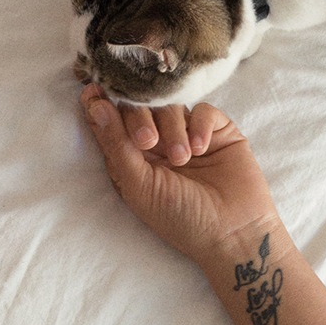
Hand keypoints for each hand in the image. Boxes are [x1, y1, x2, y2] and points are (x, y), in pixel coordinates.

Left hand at [80, 84, 280, 265]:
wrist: (233, 233)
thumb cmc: (181, 219)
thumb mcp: (139, 185)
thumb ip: (116, 144)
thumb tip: (93, 104)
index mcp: (132, 159)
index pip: (111, 122)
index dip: (101, 105)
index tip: (92, 91)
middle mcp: (158, 144)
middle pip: (140, 107)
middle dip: (139, 119)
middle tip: (148, 142)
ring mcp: (188, 136)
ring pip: (171, 106)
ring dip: (173, 130)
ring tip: (182, 159)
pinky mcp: (218, 131)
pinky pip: (203, 110)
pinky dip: (199, 125)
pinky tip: (202, 149)